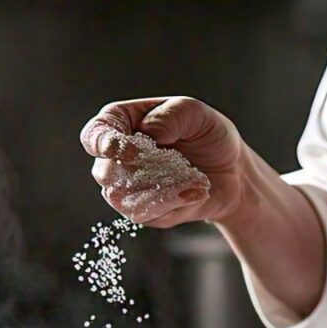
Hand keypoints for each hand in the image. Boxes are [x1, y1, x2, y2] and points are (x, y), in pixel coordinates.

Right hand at [80, 96, 243, 226]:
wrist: (231, 172)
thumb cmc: (209, 136)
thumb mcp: (197, 113)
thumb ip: (172, 115)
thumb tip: (150, 131)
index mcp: (122, 124)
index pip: (94, 135)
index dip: (103, 143)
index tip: (129, 149)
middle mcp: (118, 158)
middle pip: (103, 172)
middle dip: (133, 171)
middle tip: (168, 163)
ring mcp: (127, 189)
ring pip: (119, 198)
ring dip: (155, 189)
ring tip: (188, 178)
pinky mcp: (142, 212)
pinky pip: (142, 214)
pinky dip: (170, 203)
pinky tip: (193, 193)